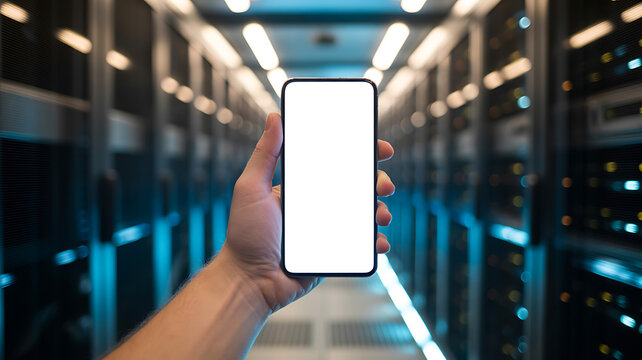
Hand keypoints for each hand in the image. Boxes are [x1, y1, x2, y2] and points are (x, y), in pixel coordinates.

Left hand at [219, 113, 395, 312]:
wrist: (248, 280)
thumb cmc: (244, 235)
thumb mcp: (250, 188)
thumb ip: (264, 155)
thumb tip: (274, 117)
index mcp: (303, 186)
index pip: (336, 162)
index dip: (361, 152)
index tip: (380, 148)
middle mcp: (319, 205)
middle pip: (358, 187)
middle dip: (378, 182)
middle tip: (384, 185)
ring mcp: (329, 229)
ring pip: (364, 215)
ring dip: (380, 211)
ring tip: (380, 215)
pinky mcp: (334, 253)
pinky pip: (361, 246)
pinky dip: (375, 243)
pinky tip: (379, 243)